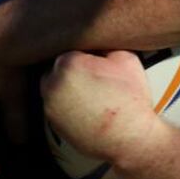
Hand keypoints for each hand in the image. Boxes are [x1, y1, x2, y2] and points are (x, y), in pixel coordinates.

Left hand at [41, 51, 161, 163]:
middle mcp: (52, 82)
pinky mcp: (52, 123)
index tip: (99, 62)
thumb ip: (105, 43)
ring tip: (90, 92)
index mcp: (68, 62)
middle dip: (73, 69)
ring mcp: (49, 105)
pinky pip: (57, 105)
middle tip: (94, 76)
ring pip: (55, 86)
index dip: (87, 54)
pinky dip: (67, 104)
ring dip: (68, 86)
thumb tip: (96, 40)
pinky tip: (86, 107)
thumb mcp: (125, 57)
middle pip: (58, 66)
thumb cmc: (130, 97)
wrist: (130, 138)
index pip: (71, 48)